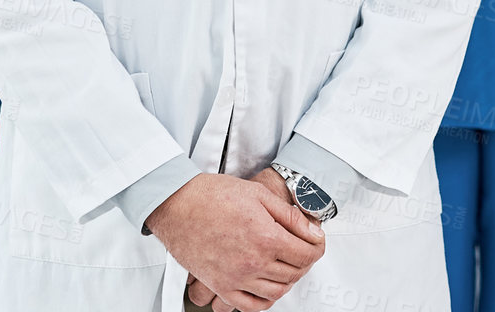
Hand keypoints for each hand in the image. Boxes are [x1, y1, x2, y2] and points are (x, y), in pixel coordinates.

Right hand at [148, 171, 326, 310]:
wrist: (177, 204)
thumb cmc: (212, 195)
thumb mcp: (259, 195)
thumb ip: (290, 217)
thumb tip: (313, 232)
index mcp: (266, 238)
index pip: (307, 254)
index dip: (317, 247)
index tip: (316, 242)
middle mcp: (253, 263)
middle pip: (294, 273)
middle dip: (304, 262)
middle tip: (302, 250)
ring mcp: (236, 278)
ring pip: (276, 292)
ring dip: (287, 280)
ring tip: (285, 265)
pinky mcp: (220, 286)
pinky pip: (249, 305)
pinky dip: (264, 301)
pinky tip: (266, 288)